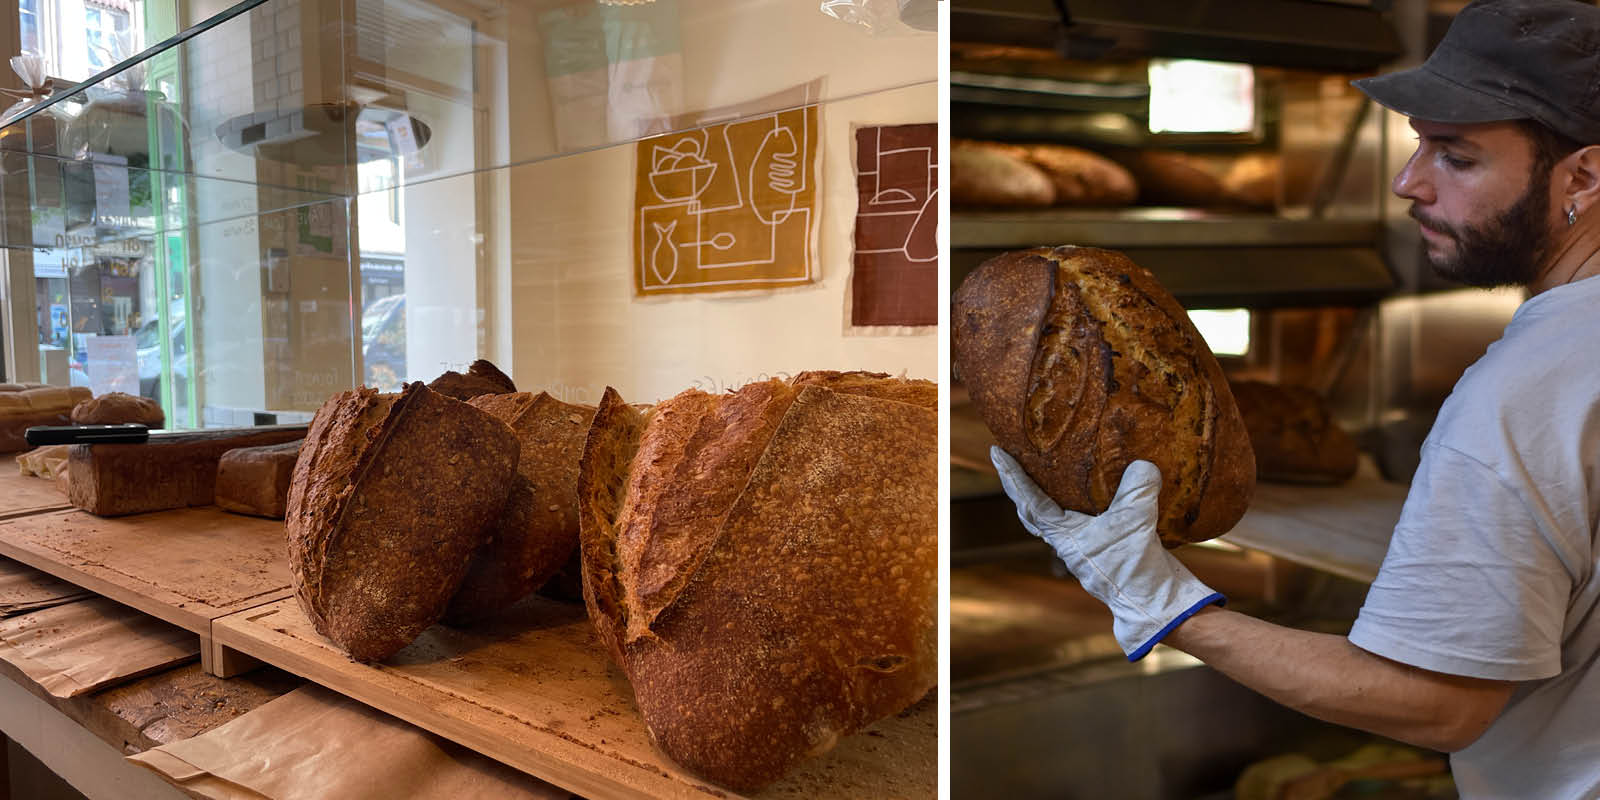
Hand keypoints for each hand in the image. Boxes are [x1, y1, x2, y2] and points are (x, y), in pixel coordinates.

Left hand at [991, 446, 1224, 659]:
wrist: (1153, 603)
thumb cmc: (1134, 566)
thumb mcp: (1135, 521)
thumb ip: (1136, 488)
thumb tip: (1141, 464)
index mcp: (1063, 536)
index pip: (1029, 501)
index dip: (1012, 476)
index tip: (996, 453)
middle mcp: (1066, 542)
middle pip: (1031, 511)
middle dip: (1017, 484)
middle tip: (1006, 458)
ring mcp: (1082, 546)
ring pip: (1051, 517)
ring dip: (1041, 494)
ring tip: (1039, 470)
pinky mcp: (1102, 548)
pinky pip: (1078, 520)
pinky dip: (1073, 503)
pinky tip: (1087, 492)